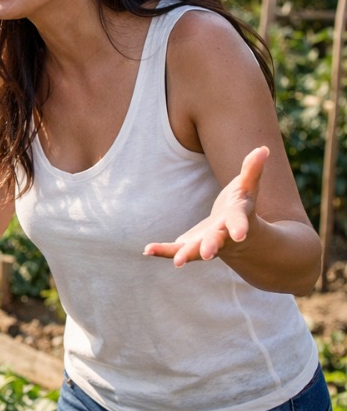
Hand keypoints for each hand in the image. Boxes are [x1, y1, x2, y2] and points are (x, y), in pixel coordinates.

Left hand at [144, 145, 267, 265]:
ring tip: (177, 261)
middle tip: (207, 254)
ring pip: (195, 250)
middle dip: (212, 246)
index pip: (238, 222)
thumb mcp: (247, 188)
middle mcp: (222, 235)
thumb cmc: (240, 206)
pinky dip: (162, 251)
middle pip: (217, 241)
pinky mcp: (190, 246)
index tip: (239, 235)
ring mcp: (206, 243)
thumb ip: (252, 170)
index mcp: (236, 219)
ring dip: (185, 254)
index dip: (239, 227)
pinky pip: (175, 250)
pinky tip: (147, 250)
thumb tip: (262, 149)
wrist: (237, 237)